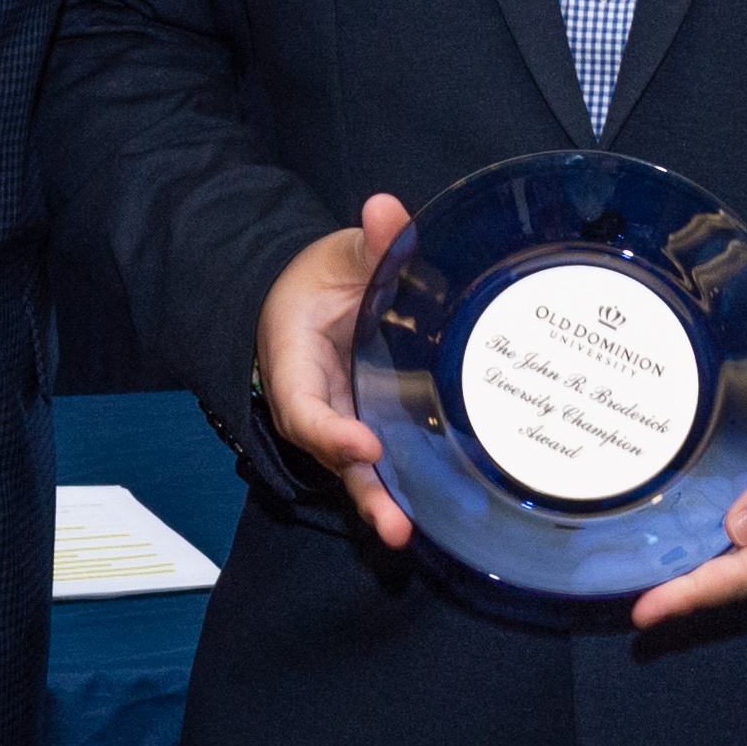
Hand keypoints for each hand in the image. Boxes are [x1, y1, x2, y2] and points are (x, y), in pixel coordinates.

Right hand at [254, 191, 416, 547]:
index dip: (331, 432)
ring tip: (409, 537)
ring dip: (386, 504)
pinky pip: (392, 463)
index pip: (307, 409)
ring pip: (362, 472)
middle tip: (395, 526)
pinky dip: (411, 489)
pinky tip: (448, 514)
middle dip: (365, 493)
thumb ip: (369, 244)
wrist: (312, 297)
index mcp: (298, 366)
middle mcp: (321, 406)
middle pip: (336, 459)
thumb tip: (385, 209)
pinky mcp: (377, 428)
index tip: (365, 442)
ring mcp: (348, 421)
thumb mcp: (341, 256)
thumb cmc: (321, 280)